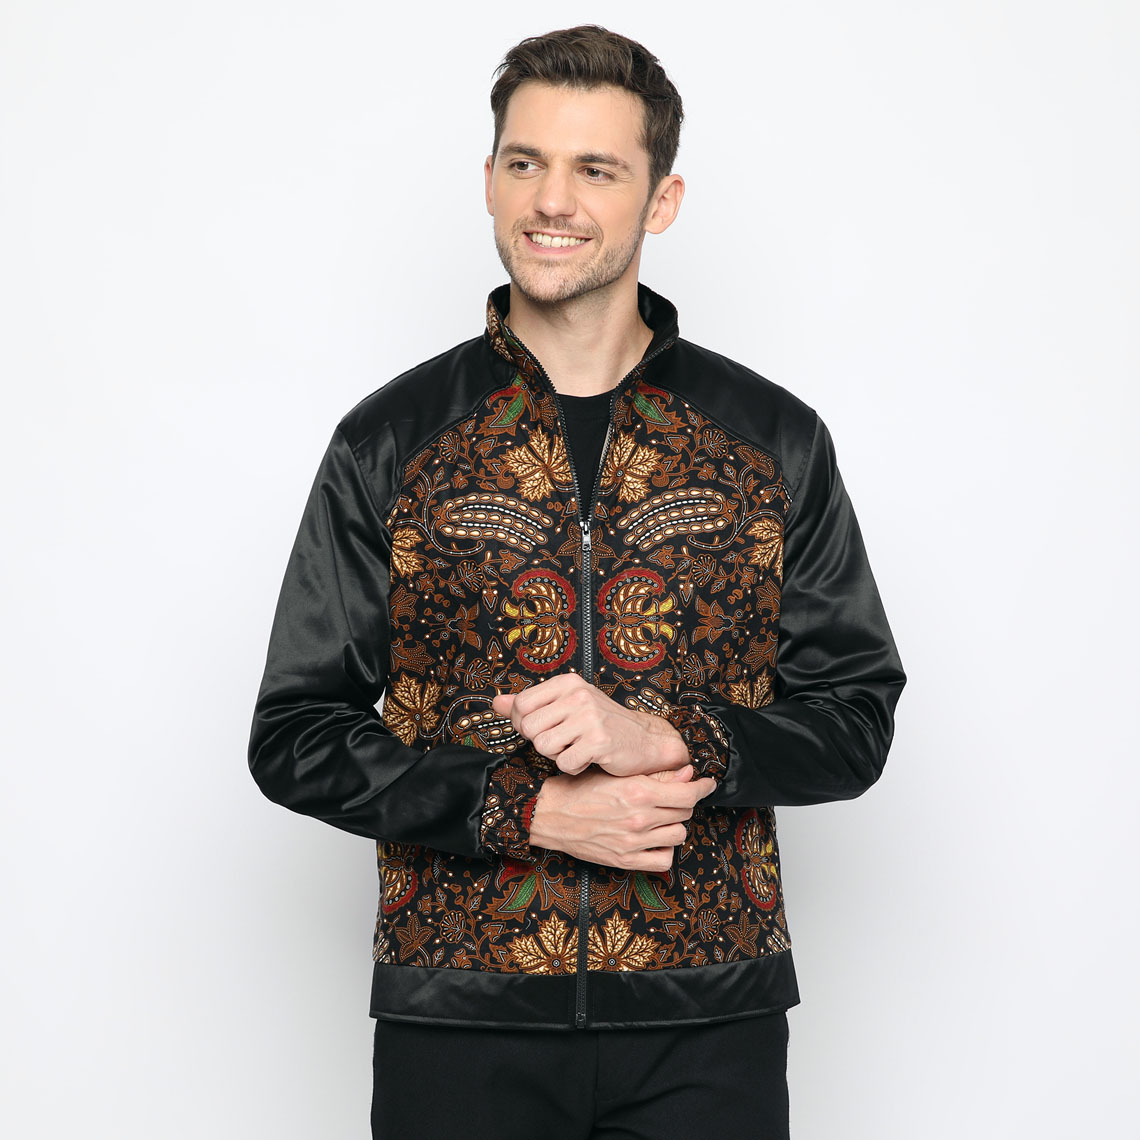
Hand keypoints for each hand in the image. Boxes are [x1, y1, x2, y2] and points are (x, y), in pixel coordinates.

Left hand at [492, 674, 688, 776]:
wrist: (645, 741)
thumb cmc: (601, 725)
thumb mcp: (566, 706)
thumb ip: (530, 705)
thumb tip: (496, 703)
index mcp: (568, 683)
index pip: (522, 705)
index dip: (525, 724)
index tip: (545, 728)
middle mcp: (579, 695)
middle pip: (530, 728)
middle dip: (542, 742)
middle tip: (565, 741)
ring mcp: (590, 717)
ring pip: (544, 747)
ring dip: (558, 756)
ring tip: (577, 748)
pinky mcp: (600, 742)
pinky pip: (564, 763)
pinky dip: (574, 767)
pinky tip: (589, 758)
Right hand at [528, 764, 716, 871]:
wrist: (550, 814)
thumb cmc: (580, 789)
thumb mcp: (617, 774)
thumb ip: (655, 776)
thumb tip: (688, 774)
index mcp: (638, 792)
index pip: (688, 793)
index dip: (703, 787)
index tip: (707, 784)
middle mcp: (639, 818)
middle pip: (685, 812)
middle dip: (684, 802)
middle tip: (673, 797)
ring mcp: (633, 842)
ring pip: (678, 835)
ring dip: (674, 825)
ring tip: (661, 818)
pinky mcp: (625, 860)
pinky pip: (663, 860)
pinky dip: (664, 850)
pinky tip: (654, 840)